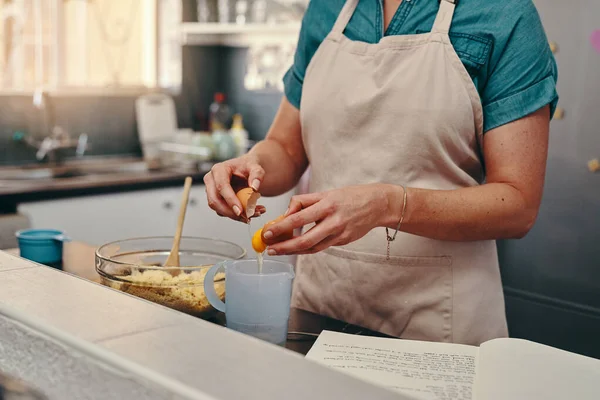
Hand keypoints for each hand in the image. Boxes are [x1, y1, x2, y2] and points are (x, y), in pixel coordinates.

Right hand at [203, 154, 266, 221]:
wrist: (247, 169)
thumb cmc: (248, 166)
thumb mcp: (256, 167)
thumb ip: (257, 175)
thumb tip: (254, 188)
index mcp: (219, 170)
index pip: (221, 186)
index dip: (230, 200)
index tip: (241, 211)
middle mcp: (211, 180)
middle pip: (214, 200)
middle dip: (230, 212)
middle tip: (247, 217)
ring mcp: (212, 191)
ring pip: (218, 209)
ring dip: (236, 216)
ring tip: (255, 213)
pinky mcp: (216, 200)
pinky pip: (224, 212)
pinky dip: (237, 216)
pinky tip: (252, 213)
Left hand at [264, 184, 390, 254]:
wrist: (377, 204)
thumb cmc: (349, 196)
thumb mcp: (326, 193)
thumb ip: (305, 202)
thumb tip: (287, 213)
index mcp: (327, 205)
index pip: (298, 219)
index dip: (281, 228)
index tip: (267, 232)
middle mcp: (333, 221)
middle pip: (304, 240)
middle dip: (284, 246)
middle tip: (270, 249)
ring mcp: (340, 233)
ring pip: (312, 247)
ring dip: (293, 251)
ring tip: (278, 251)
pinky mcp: (344, 241)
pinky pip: (321, 247)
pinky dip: (306, 249)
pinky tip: (295, 249)